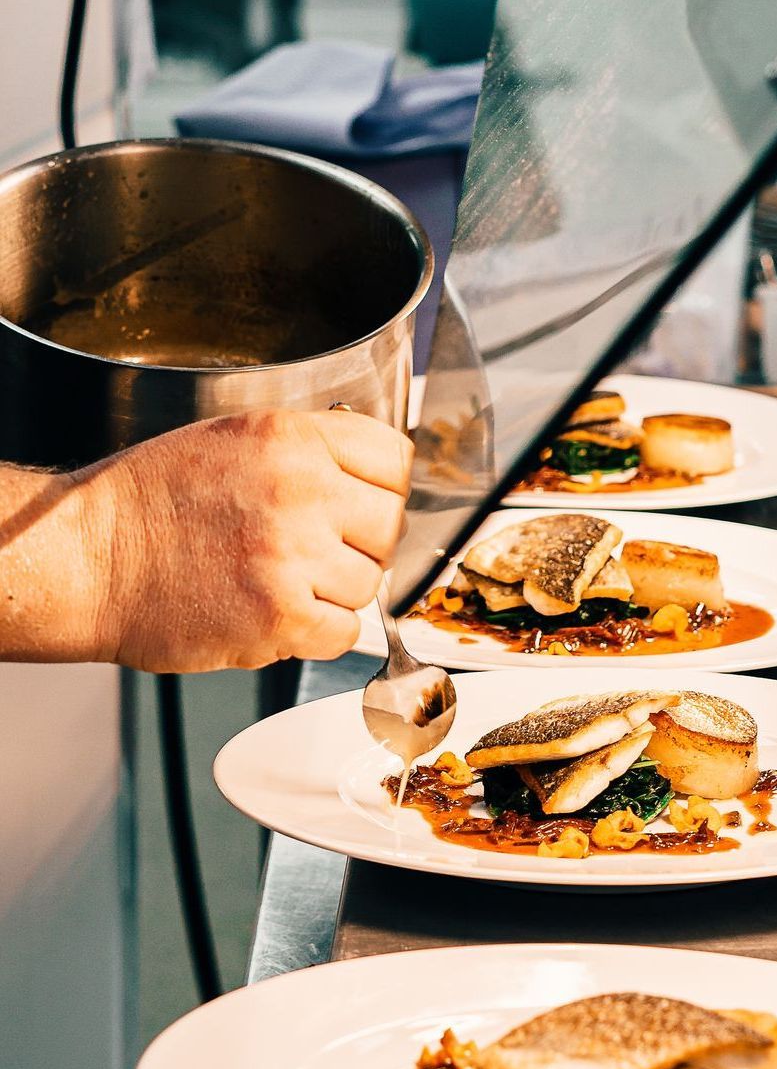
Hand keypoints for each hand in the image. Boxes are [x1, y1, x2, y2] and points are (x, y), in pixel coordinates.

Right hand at [76, 408, 412, 671]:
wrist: (89, 557)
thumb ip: (312, 450)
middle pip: (391, 524)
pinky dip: (318, 632)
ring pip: (370, 582)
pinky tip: (278, 612)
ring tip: (282, 579)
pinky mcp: (280, 615)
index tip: (370, 504)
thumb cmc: (151, 501)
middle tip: (320, 549)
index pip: (397, 459)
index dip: (387, 488)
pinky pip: (345, 632)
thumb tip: (378, 478)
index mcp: (291, 436)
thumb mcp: (236, 439)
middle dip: (363, 541)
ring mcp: (292, 554)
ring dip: (336, 590)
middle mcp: (300, 488)